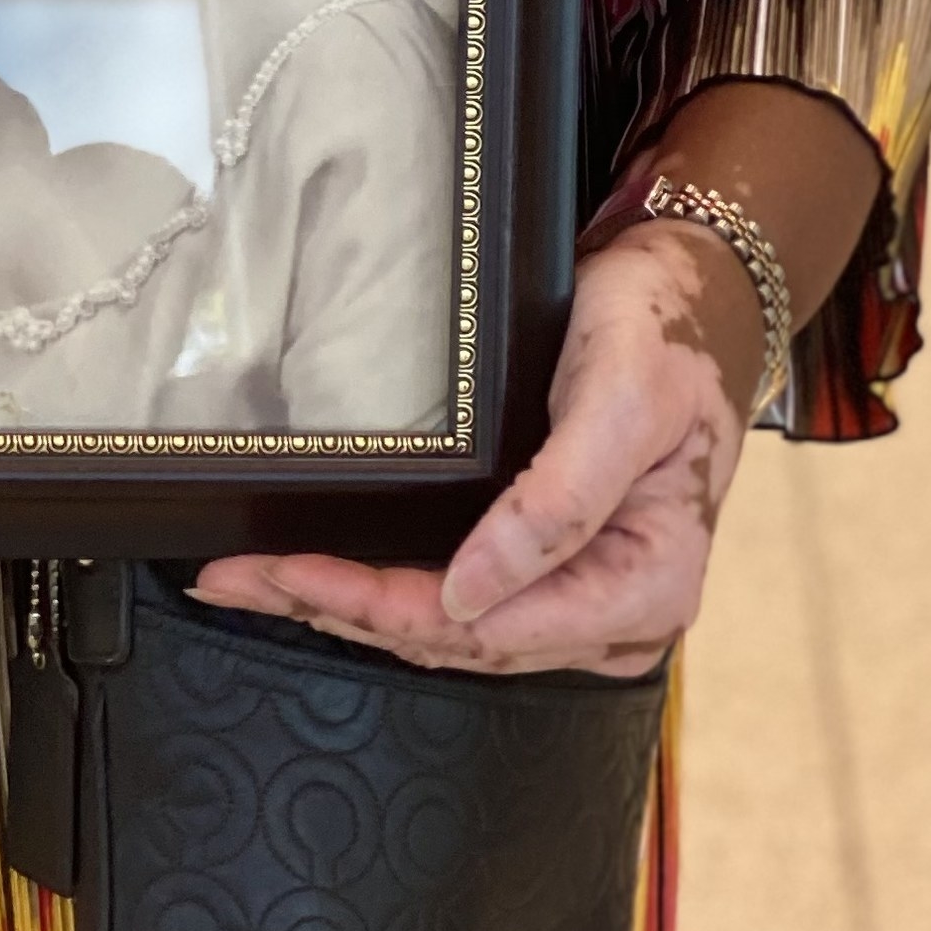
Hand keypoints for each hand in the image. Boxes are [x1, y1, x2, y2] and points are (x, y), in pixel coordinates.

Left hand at [194, 218, 753, 673]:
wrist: (693, 292)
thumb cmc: (667, 334)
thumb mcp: (622, 401)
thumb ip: (559, 503)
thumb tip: (472, 590)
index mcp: (647, 585)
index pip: (489, 627)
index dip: (384, 609)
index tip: (297, 577)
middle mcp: (616, 613)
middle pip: (457, 639)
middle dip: (342, 609)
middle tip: (237, 579)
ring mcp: (582, 596)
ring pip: (447, 629)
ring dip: (348, 607)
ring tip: (251, 582)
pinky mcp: (551, 567)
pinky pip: (458, 599)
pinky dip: (384, 591)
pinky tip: (321, 579)